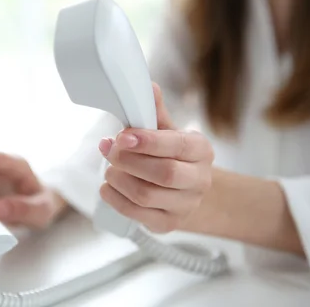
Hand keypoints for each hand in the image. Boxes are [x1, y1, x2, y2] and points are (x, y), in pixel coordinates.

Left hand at [98, 83, 213, 232]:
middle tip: (108, 149)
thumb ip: (154, 112)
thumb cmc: (173, 156)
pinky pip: (138, 215)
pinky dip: (116, 200)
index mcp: (201, 150)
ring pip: (146, 195)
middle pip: (163, 173)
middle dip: (128, 160)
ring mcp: (185, 205)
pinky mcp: (168, 224)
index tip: (122, 135)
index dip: (148, 141)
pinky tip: (108, 187)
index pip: (177, 145)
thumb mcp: (168, 131)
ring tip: (108, 168)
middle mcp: (199, 180)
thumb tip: (147, 86)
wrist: (188, 191)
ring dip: (119, 179)